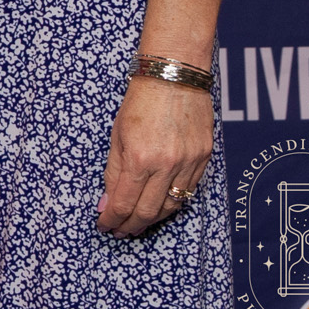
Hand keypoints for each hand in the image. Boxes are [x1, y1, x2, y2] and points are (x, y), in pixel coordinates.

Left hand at [96, 74, 211, 236]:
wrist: (174, 77)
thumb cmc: (140, 101)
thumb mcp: (117, 134)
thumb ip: (113, 171)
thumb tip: (107, 203)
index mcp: (140, 157)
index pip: (124, 202)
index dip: (112, 218)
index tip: (104, 225)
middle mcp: (167, 165)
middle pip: (148, 211)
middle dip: (131, 225)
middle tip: (119, 231)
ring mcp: (189, 164)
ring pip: (171, 207)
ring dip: (152, 219)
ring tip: (137, 223)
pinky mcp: (204, 159)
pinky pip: (188, 192)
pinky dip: (172, 204)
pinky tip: (159, 206)